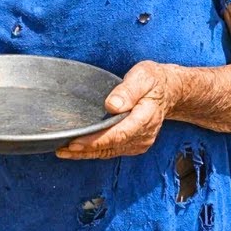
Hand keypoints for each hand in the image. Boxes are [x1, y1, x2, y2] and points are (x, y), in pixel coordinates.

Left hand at [56, 61, 178, 159]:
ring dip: (87, 153)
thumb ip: (128, 90)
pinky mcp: (134, 144)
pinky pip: (112, 150)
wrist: (169, 92)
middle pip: (111, 147)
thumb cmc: (154, 81)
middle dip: (85, 150)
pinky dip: (95, 151)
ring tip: (64, 151)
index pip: (118, 134)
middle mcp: (143, 135)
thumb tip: (111, 105)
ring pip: (110, 152)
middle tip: (61, 149)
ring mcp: (139, 142)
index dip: (95, 141)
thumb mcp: (143, 76)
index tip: (75, 142)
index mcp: (146, 118)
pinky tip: (79, 149)